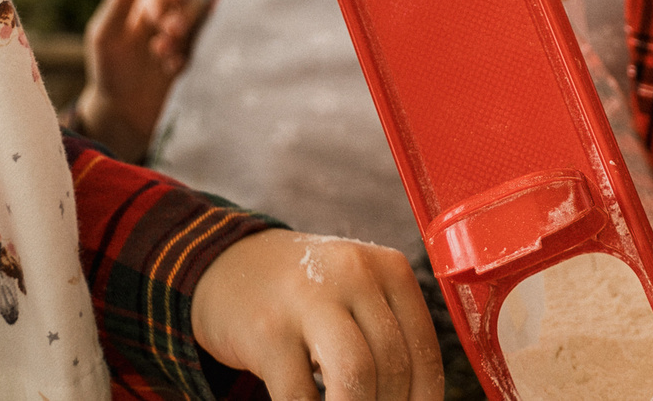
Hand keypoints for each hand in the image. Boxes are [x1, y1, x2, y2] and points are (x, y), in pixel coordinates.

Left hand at [72, 0, 205, 160]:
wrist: (122, 111)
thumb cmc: (110, 68)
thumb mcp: (105, 37)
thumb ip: (116, 8)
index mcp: (153, 4)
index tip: (152, 16)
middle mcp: (175, 16)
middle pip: (196, 0)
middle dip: (184, 14)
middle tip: (169, 31)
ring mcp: (189, 39)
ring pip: (204, 24)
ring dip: (186, 35)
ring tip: (162, 54)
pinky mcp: (197, 61)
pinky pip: (206, 50)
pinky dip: (190, 56)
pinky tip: (170, 69)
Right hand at [192, 228, 442, 400]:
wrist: (229, 266)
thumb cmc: (307, 293)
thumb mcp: (358, 292)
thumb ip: (388, 336)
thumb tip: (411, 399)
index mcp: (389, 269)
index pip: (423, 350)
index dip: (423, 398)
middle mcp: (354, 276)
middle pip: (392, 365)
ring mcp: (308, 300)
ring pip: (356, 376)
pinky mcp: (268, 330)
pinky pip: (300, 395)